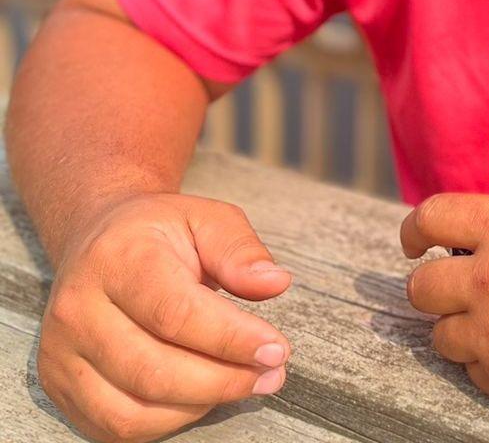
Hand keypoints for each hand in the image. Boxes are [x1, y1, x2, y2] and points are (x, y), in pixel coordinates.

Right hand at [38, 192, 293, 442]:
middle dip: (223, 381)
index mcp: (117, 259)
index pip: (176, 313)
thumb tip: (276, 283)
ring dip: (199, 406)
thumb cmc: (160, 233)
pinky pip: (115, 428)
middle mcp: (79, 310)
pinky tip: (202, 395)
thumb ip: (241, 251)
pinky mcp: (60, 386)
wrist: (99, 239)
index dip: (231, 339)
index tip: (276, 349)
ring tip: (245, 383)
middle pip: (153, 371)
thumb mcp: (207, 219)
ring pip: (133, 411)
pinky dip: (167, 421)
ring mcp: (61, 354)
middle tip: (271, 374)